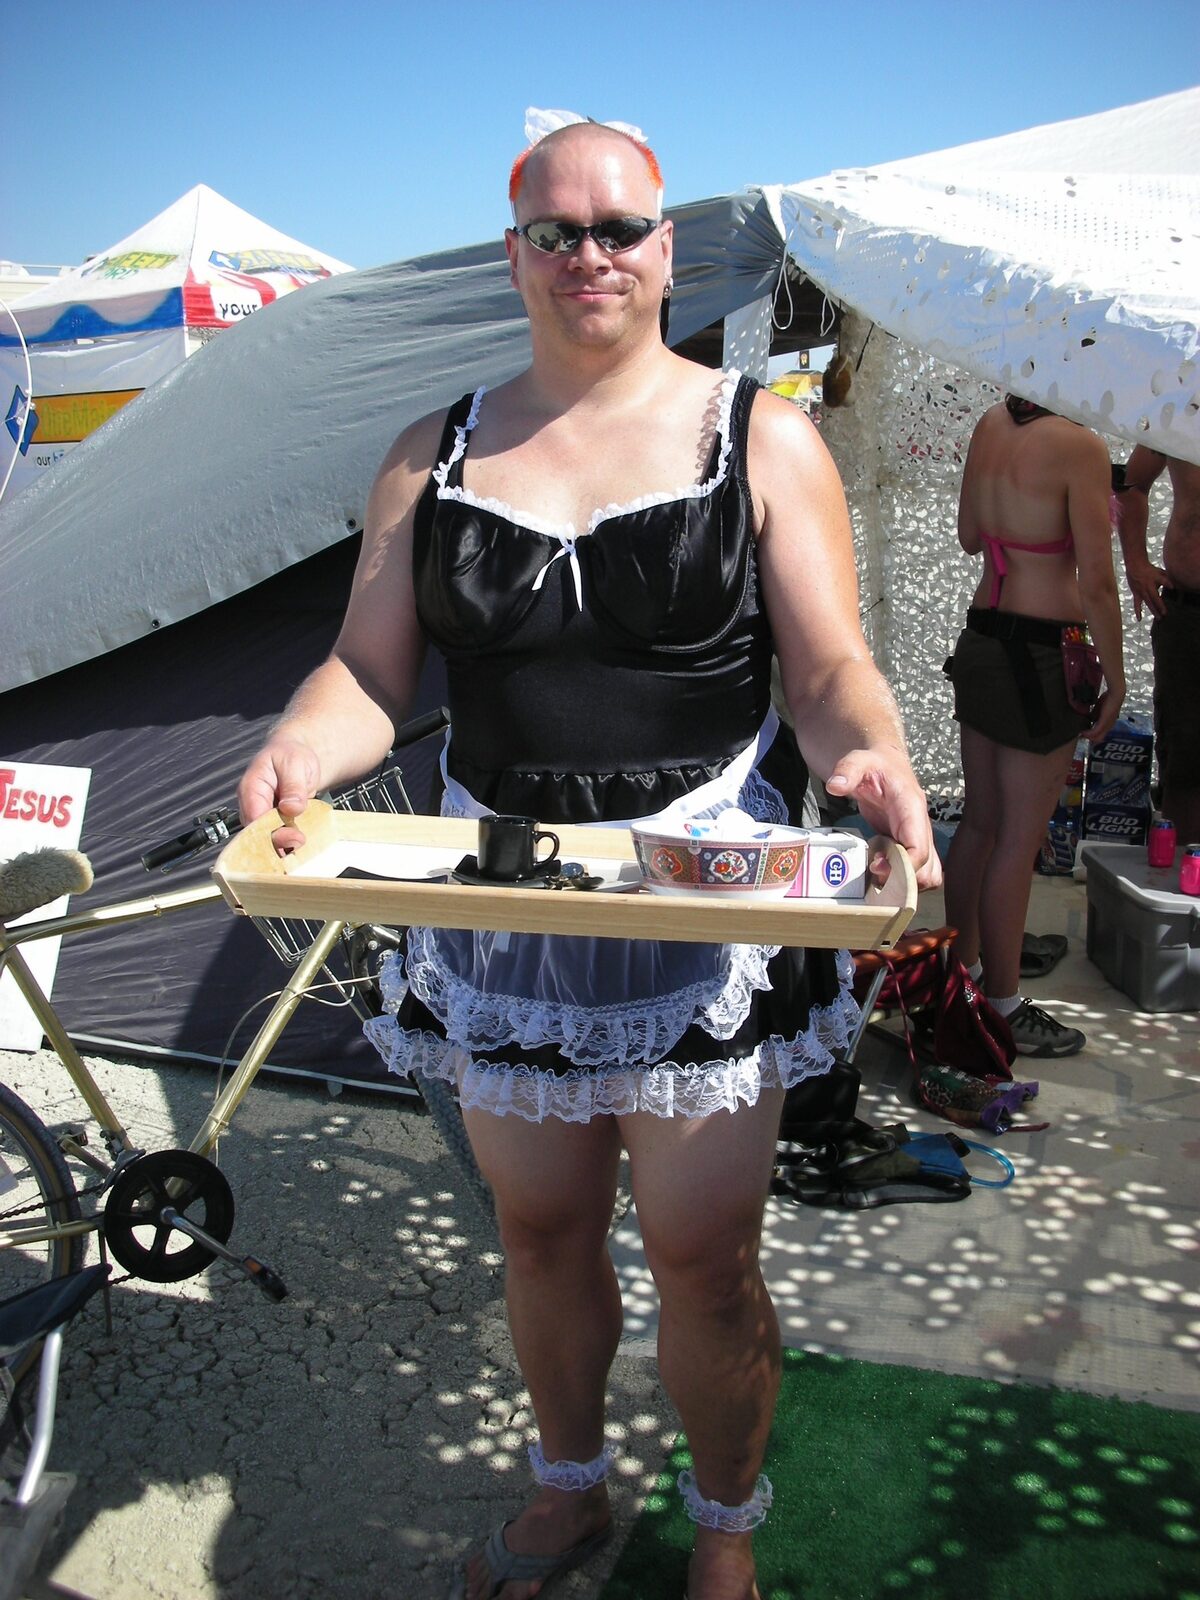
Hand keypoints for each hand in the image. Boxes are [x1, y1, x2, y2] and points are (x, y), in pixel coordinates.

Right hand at [237, 736, 322, 854]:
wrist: (296, 755)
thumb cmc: (291, 755)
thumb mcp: (295, 763)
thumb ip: (293, 786)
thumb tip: (291, 808)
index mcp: (251, 787)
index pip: (254, 818)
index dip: (272, 832)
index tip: (294, 836)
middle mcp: (251, 805)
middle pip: (258, 833)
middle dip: (279, 842)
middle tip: (301, 841)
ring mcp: (261, 815)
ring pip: (267, 838)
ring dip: (285, 844)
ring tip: (303, 842)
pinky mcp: (271, 822)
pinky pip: (277, 837)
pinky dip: (289, 842)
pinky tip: (301, 843)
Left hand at [824, 750, 941, 890]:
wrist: (885, 764)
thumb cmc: (874, 764)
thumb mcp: (859, 761)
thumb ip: (847, 770)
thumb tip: (835, 785)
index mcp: (912, 808)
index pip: (919, 848)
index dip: (901, 866)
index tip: (876, 866)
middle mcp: (921, 827)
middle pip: (927, 869)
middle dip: (901, 879)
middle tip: (874, 873)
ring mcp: (919, 838)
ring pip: (928, 875)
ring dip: (904, 883)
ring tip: (877, 873)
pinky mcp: (911, 845)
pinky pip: (919, 872)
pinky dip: (904, 880)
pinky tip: (882, 871)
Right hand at [1082, 685, 1123, 745]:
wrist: (1114, 696)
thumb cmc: (1107, 700)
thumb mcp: (1098, 709)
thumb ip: (1094, 715)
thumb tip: (1088, 719)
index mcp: (1108, 724)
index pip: (1100, 734)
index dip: (1091, 735)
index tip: (1082, 733)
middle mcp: (1108, 727)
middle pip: (1098, 738)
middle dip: (1089, 738)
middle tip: (1080, 736)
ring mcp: (1107, 726)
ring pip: (1097, 738)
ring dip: (1087, 737)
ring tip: (1080, 734)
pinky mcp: (1104, 723)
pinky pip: (1095, 732)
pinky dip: (1088, 734)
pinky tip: (1082, 732)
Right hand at [1124, 557, 1167, 620]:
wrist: (1135, 566)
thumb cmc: (1149, 569)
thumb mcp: (1159, 571)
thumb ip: (1167, 578)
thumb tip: (1175, 585)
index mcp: (1155, 579)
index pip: (1162, 580)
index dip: (1167, 583)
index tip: (1172, 587)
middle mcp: (1148, 586)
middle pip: (1155, 597)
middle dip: (1160, 605)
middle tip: (1165, 613)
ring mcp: (1142, 591)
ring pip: (1148, 602)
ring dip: (1153, 610)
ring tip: (1159, 618)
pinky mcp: (1136, 594)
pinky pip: (1137, 604)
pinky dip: (1138, 612)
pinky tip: (1139, 619)